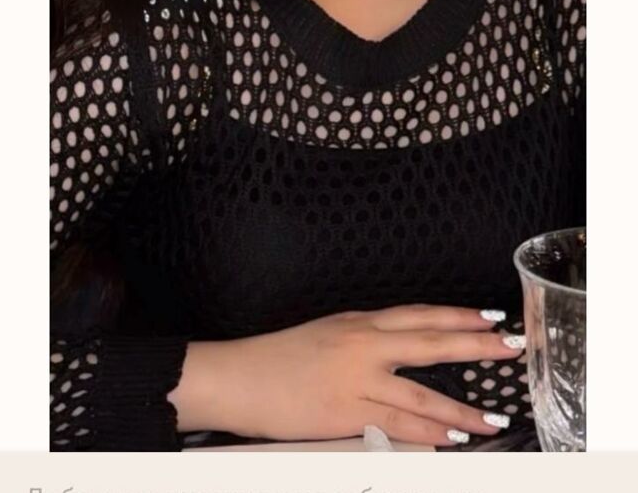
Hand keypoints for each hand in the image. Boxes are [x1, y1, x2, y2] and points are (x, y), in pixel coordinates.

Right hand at [206, 303, 524, 445]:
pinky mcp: (346, 412)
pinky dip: (430, 430)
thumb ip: (365, 337)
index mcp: (360, 322)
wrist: (241, 376)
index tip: (490, 316)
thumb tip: (400, 347)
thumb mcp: (328, 332)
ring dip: (462, 405)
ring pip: (422, 390)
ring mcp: (357, 378)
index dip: (458, 314)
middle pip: (431, 341)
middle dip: (475, 344)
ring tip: (494, 417)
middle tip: (509, 347)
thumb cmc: (280, 355)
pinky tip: (454, 436)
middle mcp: (364, 344)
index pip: (420, 314)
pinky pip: (398, 422)